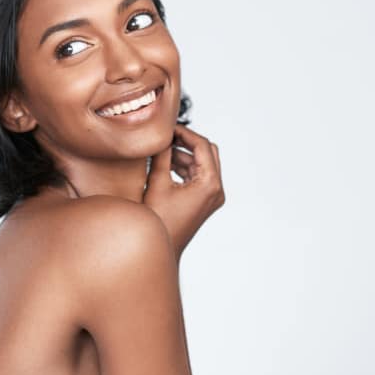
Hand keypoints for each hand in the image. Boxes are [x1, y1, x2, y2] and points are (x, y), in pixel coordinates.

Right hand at [142, 124, 224, 261]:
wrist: (161, 248)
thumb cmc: (158, 221)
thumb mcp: (157, 182)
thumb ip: (162, 156)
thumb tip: (163, 136)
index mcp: (210, 184)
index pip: (202, 146)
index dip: (185, 133)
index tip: (168, 126)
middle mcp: (217, 190)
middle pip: (207, 152)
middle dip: (187, 142)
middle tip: (167, 135)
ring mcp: (212, 197)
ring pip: (202, 164)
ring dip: (183, 155)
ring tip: (161, 149)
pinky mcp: (205, 201)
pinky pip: (198, 176)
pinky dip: (184, 167)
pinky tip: (165, 164)